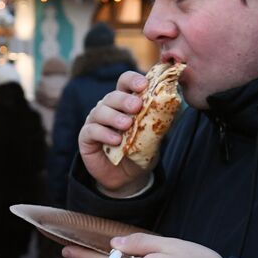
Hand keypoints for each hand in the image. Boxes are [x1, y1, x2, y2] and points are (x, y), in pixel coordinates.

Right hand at [78, 70, 151, 194]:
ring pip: (100, 111)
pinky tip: (116, 140)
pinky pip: (92, 131)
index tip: (144, 85)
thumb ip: (158, 122)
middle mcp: (107, 108)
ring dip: (114, 117)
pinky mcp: (86, 137)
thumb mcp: (153, 137)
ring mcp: (95, 121)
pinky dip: (104, 134)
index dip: (132, 80)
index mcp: (124, 102)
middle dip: (125, 100)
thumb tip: (171, 107)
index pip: (125, 83)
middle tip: (137, 106)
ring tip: (127, 125)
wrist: (128, 177)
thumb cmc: (139, 152)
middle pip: (112, 96)